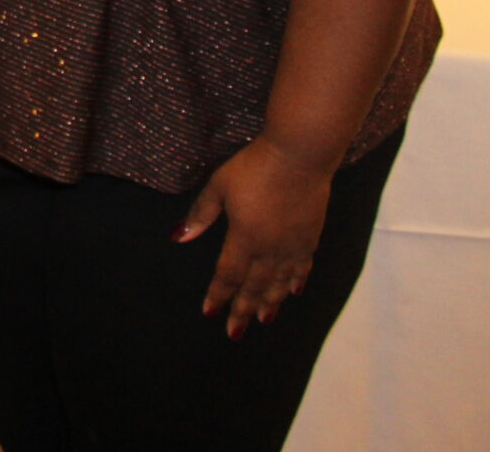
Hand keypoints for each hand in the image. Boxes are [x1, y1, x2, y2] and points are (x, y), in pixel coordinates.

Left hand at [178, 135, 333, 337]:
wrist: (299, 156)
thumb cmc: (254, 167)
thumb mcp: (219, 186)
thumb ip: (201, 214)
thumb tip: (178, 238)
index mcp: (244, 238)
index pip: (228, 275)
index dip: (218, 295)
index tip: (210, 313)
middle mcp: (270, 249)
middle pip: (254, 287)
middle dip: (243, 311)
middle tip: (235, 333)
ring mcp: (293, 245)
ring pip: (280, 283)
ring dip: (270, 303)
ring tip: (263, 320)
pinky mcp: (310, 236)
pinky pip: (302, 267)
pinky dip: (296, 282)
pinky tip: (293, 292)